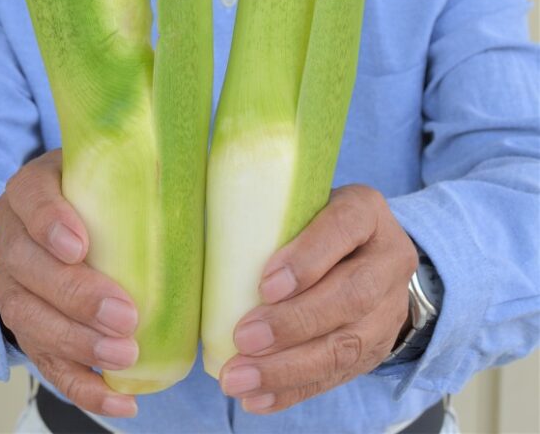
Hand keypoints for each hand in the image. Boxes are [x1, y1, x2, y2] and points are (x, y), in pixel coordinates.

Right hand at [0, 149, 137, 418]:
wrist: (54, 225)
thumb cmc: (95, 193)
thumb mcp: (106, 170)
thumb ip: (139, 169)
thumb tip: (203, 170)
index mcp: (30, 189)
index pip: (30, 198)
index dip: (49, 222)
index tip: (81, 246)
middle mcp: (12, 238)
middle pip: (29, 268)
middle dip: (76, 296)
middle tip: (125, 315)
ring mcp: (13, 288)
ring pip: (31, 320)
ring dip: (78, 344)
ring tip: (124, 358)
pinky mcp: (27, 330)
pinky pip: (46, 363)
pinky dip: (82, 386)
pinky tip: (120, 401)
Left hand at [220, 184, 416, 413]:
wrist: (374, 255)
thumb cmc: (319, 224)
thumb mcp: (307, 205)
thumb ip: (275, 221)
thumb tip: (214, 246)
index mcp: (367, 213)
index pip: (344, 227)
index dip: (307, 258)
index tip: (266, 285)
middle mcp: (388, 260)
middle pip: (351, 296)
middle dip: (294, 323)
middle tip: (243, 338)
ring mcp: (389, 310)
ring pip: (346, 345)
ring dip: (288, 368)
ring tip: (240, 378)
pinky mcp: (377, 350)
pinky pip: (337, 376)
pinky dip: (293, 391)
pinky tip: (258, 398)